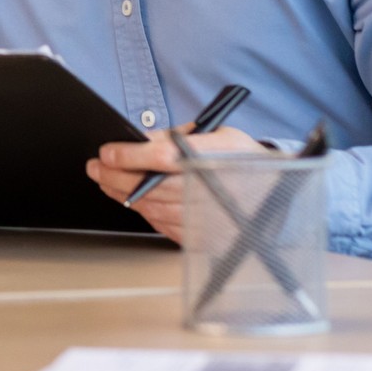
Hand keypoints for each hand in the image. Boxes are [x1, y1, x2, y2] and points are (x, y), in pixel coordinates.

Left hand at [86, 125, 263, 241]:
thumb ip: (176, 135)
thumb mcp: (215, 133)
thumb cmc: (242, 158)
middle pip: (152, 186)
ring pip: (154, 208)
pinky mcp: (207, 237)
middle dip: (116, 176)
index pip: (163, 157)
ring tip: (105, 181)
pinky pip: (165, 226)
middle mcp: (213, 189)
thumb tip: (138, 139)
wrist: (276, 194)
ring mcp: (210, 217)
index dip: (130, 156)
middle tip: (95, 167)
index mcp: (217, 156)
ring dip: (123, 195)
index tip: (106, 152)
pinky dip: (143, 212)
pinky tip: (130, 200)